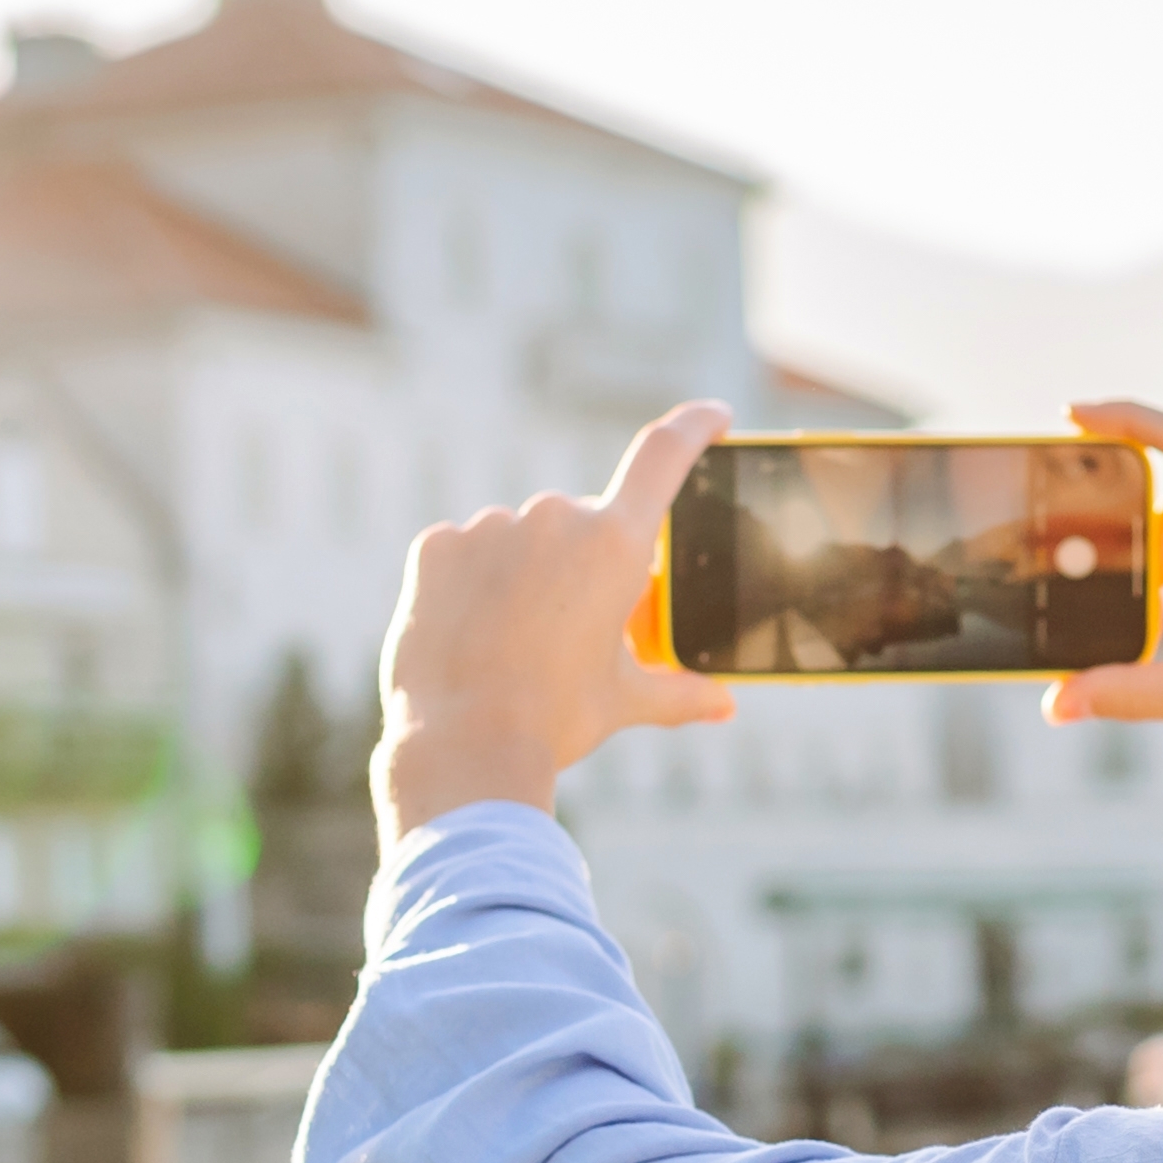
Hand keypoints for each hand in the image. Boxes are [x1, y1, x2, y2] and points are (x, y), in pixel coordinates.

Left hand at [376, 401, 735, 832]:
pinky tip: (469, 629)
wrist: (464, 746)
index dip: (695, 427)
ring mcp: (491, 527)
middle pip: (581, 525)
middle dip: (581, 566)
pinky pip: (464, 551)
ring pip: (518, 539)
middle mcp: (555, 518)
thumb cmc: (556, 720)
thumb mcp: (625, 702)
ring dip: (523, 573)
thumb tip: (724, 707)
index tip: (715, 416)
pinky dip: (471, 581)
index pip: (664, 455)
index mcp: (615, 545)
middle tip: (568, 630)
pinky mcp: (437, 546)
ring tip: (511, 642)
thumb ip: (681, 692)